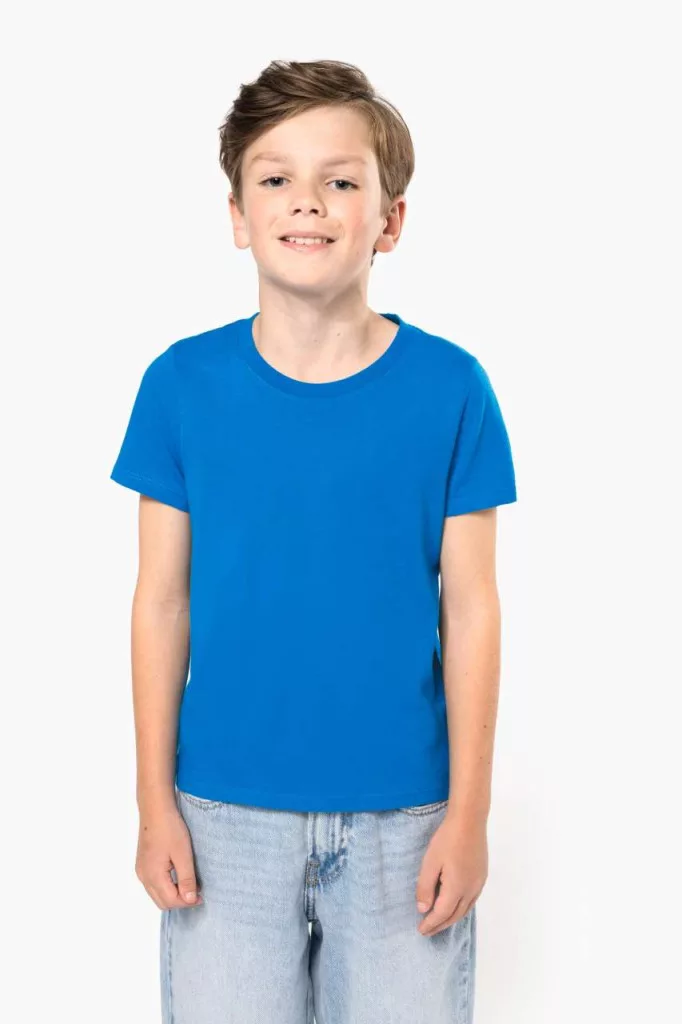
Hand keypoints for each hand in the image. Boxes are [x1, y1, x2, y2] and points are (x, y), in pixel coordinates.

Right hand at [135, 800, 203, 909]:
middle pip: (162, 902)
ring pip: (156, 894)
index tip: (202, 895)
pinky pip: (153, 884)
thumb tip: (190, 900)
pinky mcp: (142, 864)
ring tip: (189, 884)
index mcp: (153, 876)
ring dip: (173, 894)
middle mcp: (143, 876)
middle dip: (180, 901)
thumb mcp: (183, 854)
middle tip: (197, 892)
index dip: (187, 902)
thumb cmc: (170, 828)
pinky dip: (166, 886)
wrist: (155, 809)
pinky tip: (177, 876)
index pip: (170, 901)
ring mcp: (141, 870)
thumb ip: (186, 879)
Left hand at [415, 814, 486, 935]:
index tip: (421, 930)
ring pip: (465, 909)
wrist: (470, 820)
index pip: (442, 914)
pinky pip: (471, 900)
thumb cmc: (447, 839)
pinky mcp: (482, 875)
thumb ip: (426, 887)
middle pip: (455, 915)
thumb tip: (423, 909)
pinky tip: (454, 905)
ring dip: (451, 918)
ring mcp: (479, 883)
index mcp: (457, 888)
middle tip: (427, 931)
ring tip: (439, 922)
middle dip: (440, 925)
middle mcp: (471, 890)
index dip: (431, 923)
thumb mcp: (430, 862)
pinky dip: (461, 908)